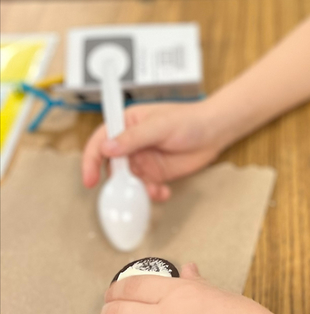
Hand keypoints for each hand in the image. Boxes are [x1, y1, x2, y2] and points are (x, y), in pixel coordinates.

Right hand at [81, 100, 224, 200]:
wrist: (215, 132)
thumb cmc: (189, 120)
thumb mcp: (160, 126)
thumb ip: (133, 138)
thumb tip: (107, 148)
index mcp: (126, 123)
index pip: (100, 141)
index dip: (91, 160)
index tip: (90, 178)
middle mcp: (131, 143)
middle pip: (112, 166)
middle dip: (116, 181)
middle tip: (124, 191)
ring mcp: (142, 159)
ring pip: (127, 181)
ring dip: (135, 190)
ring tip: (152, 190)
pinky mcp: (155, 172)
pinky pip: (144, 188)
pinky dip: (150, 194)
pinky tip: (162, 192)